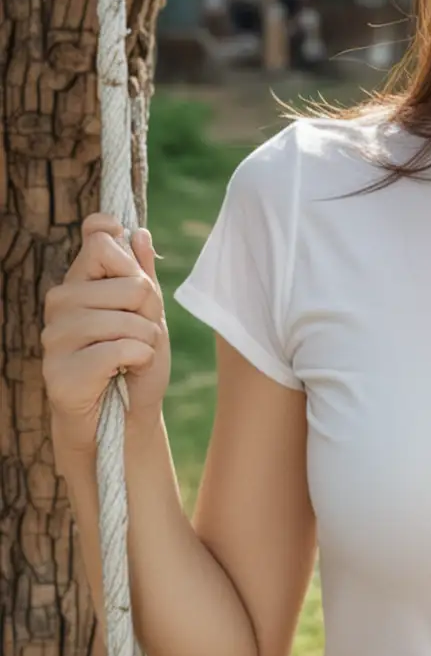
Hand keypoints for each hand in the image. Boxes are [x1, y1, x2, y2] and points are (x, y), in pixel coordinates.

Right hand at [43, 215, 169, 455]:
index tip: (136, 281)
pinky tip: (125, 373)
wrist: (122, 422)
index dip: (129, 259)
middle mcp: (60, 302)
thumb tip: (140, 233)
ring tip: (131, 360)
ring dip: (145, 343)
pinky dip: (138, 362)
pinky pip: (120, 349)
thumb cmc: (134, 366)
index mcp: (79, 283)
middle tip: (137, 339)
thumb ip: (141, 276)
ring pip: (127, 319)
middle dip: (150, 314)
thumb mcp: (148, 316)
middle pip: (131, 283)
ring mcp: (55, 335)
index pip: (100, 240)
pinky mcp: (60, 370)